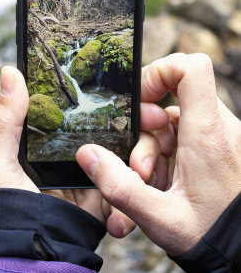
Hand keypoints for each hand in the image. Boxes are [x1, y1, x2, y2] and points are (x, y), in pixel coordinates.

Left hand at [0, 65, 167, 237]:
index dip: (110, 92)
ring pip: (132, 151)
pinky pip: (134, 184)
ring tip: (143, 165)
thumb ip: (6, 120)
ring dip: (145, 154)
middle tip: (156, 117)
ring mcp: (97, 170)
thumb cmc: (8, 209)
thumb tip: (9, 71)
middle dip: (141, 120)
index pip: (85, 104)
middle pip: (117, 123)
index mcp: (54, 135)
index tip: (135, 83)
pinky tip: (144, 182)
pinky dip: (142, 184)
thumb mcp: (0, 163)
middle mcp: (78, 147)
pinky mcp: (109, 194)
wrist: (31, 257)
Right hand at [76, 53, 240, 255]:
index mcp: (208, 135)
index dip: (160, 71)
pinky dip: (167, 155)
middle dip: (146, 128)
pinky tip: (160, 184)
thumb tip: (88, 154)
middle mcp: (219, 129)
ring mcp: (220, 138)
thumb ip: (119, 187)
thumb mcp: (160, 219)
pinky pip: (184, 136)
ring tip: (148, 182)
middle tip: (138, 163)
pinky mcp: (218, 149)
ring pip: (175, 121)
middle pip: (173, 99)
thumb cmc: (211, 238)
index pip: (191, 68)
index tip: (140, 99)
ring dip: (153, 147)